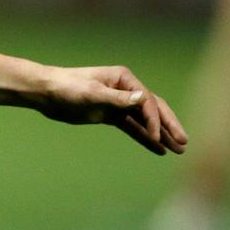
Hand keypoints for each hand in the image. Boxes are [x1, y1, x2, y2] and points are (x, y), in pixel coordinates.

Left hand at [33, 65, 188, 155]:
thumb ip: (118, 99)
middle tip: (184, 143)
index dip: (155, 120)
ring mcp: (118, 102)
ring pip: (144, 120)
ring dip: (160, 134)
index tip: (159, 138)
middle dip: (168, 126)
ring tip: (178, 150)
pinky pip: (132, 127)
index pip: (147, 101)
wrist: (46, 92)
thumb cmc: (67, 88)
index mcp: (123, 78)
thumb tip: (143, 98)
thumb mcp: (92, 94)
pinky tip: (158, 149)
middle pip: (153, 108)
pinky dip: (144, 137)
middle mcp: (124, 89)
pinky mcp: (109, 114)